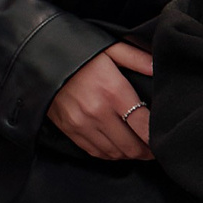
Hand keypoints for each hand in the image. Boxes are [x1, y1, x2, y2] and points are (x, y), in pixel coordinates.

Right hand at [48, 41, 153, 160]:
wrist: (38, 60)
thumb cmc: (77, 53)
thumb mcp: (109, 48)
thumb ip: (137, 58)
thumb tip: (159, 68)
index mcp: (113, 92)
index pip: (144, 127)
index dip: (158, 139)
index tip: (164, 139)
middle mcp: (98, 113)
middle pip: (132, 146)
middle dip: (148, 151)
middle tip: (155, 148)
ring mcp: (82, 124)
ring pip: (115, 153)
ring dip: (129, 154)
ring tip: (138, 148)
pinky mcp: (69, 130)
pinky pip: (96, 152)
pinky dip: (110, 154)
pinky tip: (117, 147)